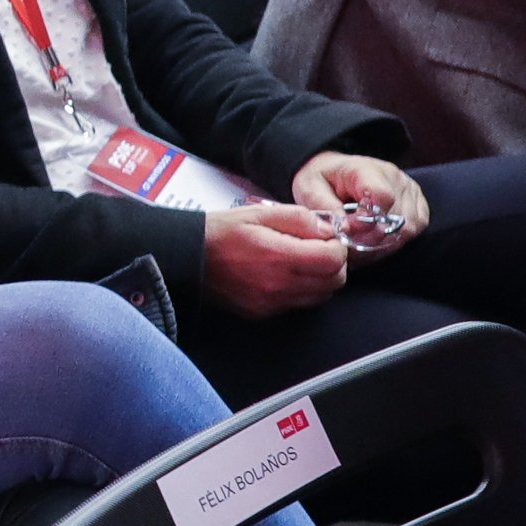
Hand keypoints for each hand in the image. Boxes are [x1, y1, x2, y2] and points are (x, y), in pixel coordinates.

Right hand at [201, 204, 351, 317]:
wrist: (188, 257)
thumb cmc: (220, 232)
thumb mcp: (261, 212)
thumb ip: (300, 219)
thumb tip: (328, 231)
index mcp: (278, 256)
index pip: (333, 259)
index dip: (337, 246)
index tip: (328, 238)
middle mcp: (277, 285)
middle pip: (333, 282)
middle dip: (334, 264)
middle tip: (320, 249)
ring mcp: (271, 303)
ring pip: (320, 296)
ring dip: (321, 279)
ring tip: (303, 262)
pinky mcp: (263, 313)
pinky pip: (299, 305)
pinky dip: (303, 291)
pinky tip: (287, 275)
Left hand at [289, 152, 427, 263]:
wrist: (335, 173)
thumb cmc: (321, 181)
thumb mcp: (309, 189)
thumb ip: (325, 207)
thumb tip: (343, 228)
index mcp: (367, 169)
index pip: (383, 197)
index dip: (366, 222)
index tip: (346, 229)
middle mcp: (396, 178)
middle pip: (396, 219)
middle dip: (369, 239)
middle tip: (347, 243)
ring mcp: (411, 192)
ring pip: (406, 231)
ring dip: (380, 244)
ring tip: (357, 242)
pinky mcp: (419, 205)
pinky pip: (413, 233)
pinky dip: (391, 243)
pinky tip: (372, 240)